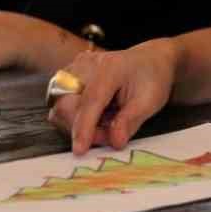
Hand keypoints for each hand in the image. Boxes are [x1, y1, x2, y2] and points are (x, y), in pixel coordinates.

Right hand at [48, 42, 176, 154]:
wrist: (148, 60)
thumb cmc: (151, 79)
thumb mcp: (151, 101)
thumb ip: (130, 121)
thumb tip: (115, 142)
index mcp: (111, 68)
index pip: (91, 100)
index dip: (84, 128)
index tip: (80, 150)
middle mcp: (86, 65)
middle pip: (66, 105)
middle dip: (81, 128)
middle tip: (108, 135)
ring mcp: (73, 69)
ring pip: (59, 107)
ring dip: (78, 124)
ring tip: (106, 120)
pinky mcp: (66, 76)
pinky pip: (61, 104)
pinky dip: (76, 116)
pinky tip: (97, 114)